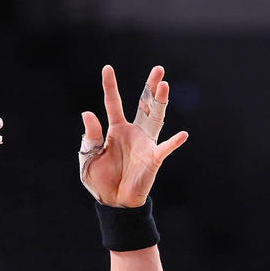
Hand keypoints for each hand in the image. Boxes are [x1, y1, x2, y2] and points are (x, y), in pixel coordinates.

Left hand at [79, 64, 187, 208]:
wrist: (114, 202)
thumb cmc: (101, 180)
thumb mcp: (89, 158)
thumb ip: (90, 136)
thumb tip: (87, 113)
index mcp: (116, 130)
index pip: (113, 103)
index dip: (110, 86)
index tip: (107, 68)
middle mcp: (133, 132)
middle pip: (144, 104)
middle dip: (150, 87)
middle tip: (159, 69)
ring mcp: (145, 143)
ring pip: (156, 118)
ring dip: (161, 102)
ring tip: (164, 85)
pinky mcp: (153, 158)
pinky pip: (165, 148)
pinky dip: (174, 142)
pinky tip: (182, 135)